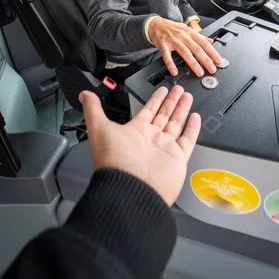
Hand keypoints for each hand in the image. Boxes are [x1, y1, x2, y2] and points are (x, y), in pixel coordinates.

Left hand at [80, 86, 200, 206]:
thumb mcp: (99, 129)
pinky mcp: (178, 158)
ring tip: (187, 96)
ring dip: (182, 109)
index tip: (162, 89)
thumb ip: (93, 110)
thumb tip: (84, 94)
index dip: (155, 99)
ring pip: (176, 124)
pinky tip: (195, 117)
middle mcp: (151, 139)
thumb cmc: (114, 162)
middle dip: (171, 101)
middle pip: (164, 115)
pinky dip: (193, 128)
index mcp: (135, 132)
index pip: (148, 110)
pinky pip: (187, 140)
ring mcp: (165, 148)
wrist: (131, 189)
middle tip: (178, 88)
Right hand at [148, 17, 222, 76]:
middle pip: (196, 48)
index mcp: (190, 32)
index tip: (218, 60)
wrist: (155, 24)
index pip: (204, 43)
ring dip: (193, 63)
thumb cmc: (171, 28)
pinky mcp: (163, 45)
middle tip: (212, 69)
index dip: (212, 52)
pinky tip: (175, 71)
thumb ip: (199, 36)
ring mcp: (173, 40)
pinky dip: (171, 64)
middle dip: (206, 59)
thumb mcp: (186, 29)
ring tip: (199, 72)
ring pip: (185, 52)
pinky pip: (167, 56)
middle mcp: (183, 36)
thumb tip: (211, 41)